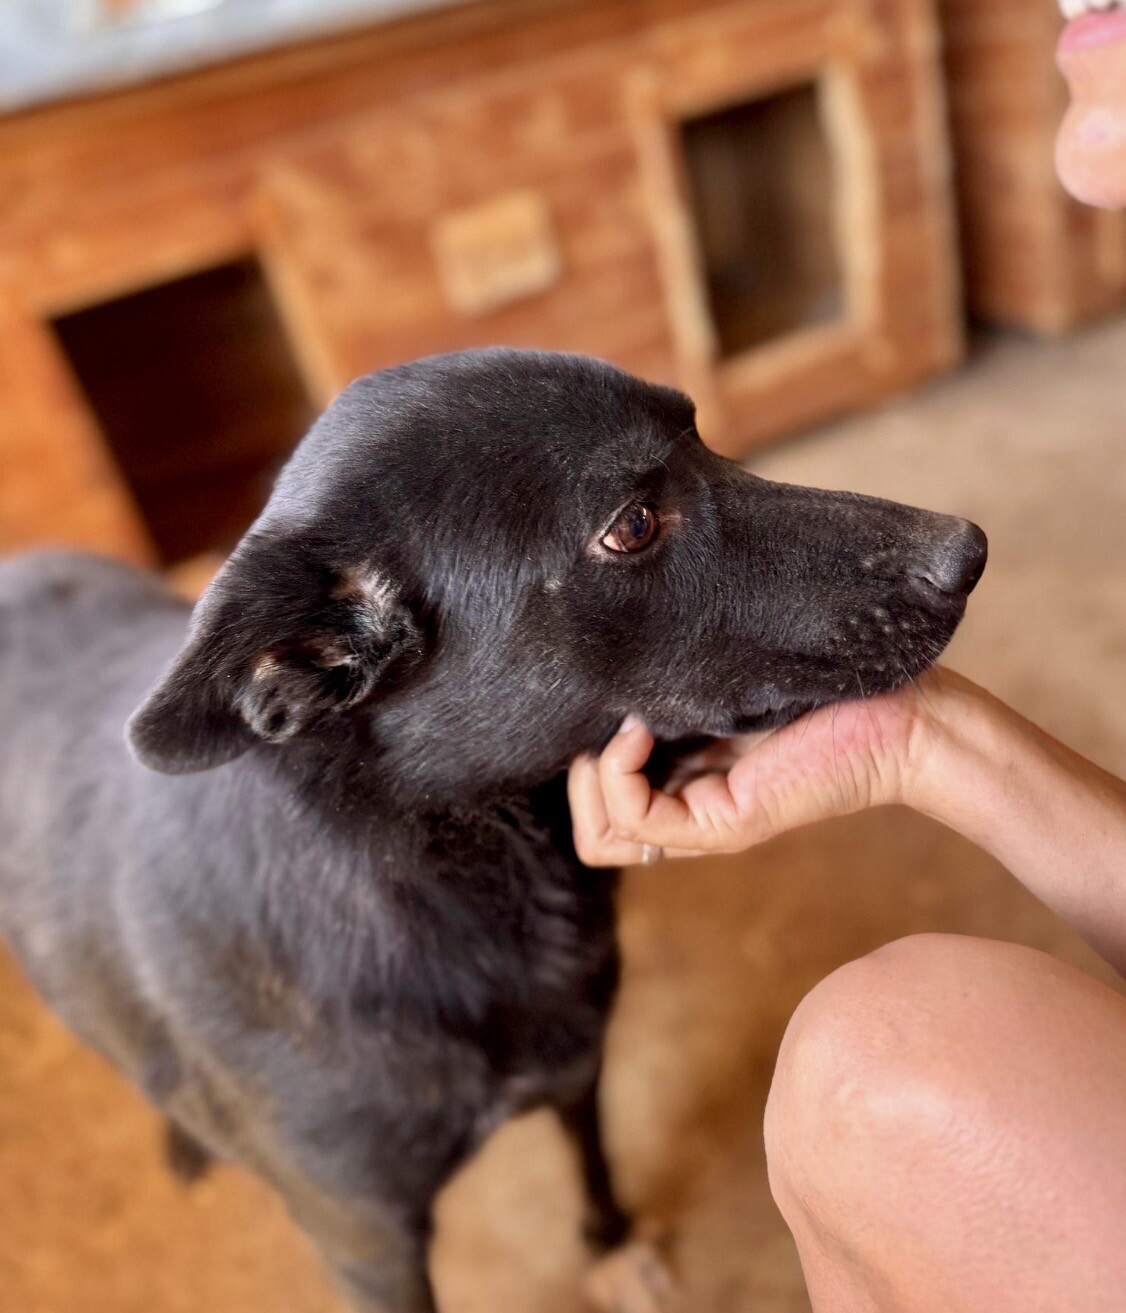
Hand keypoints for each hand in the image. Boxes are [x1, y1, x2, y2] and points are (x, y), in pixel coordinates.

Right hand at [568, 670, 943, 866]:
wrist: (905, 715)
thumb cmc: (825, 685)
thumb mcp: (724, 686)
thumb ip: (673, 697)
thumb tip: (608, 685)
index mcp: (690, 781)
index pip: (601, 807)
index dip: (586, 762)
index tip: (612, 704)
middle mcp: (691, 811)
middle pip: (592, 831)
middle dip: (578, 773)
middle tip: (615, 718)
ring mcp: (706, 825)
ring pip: (600, 836)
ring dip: (592, 775)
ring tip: (629, 724)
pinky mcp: (725, 825)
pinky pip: (633, 818)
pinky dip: (616, 771)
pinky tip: (641, 728)